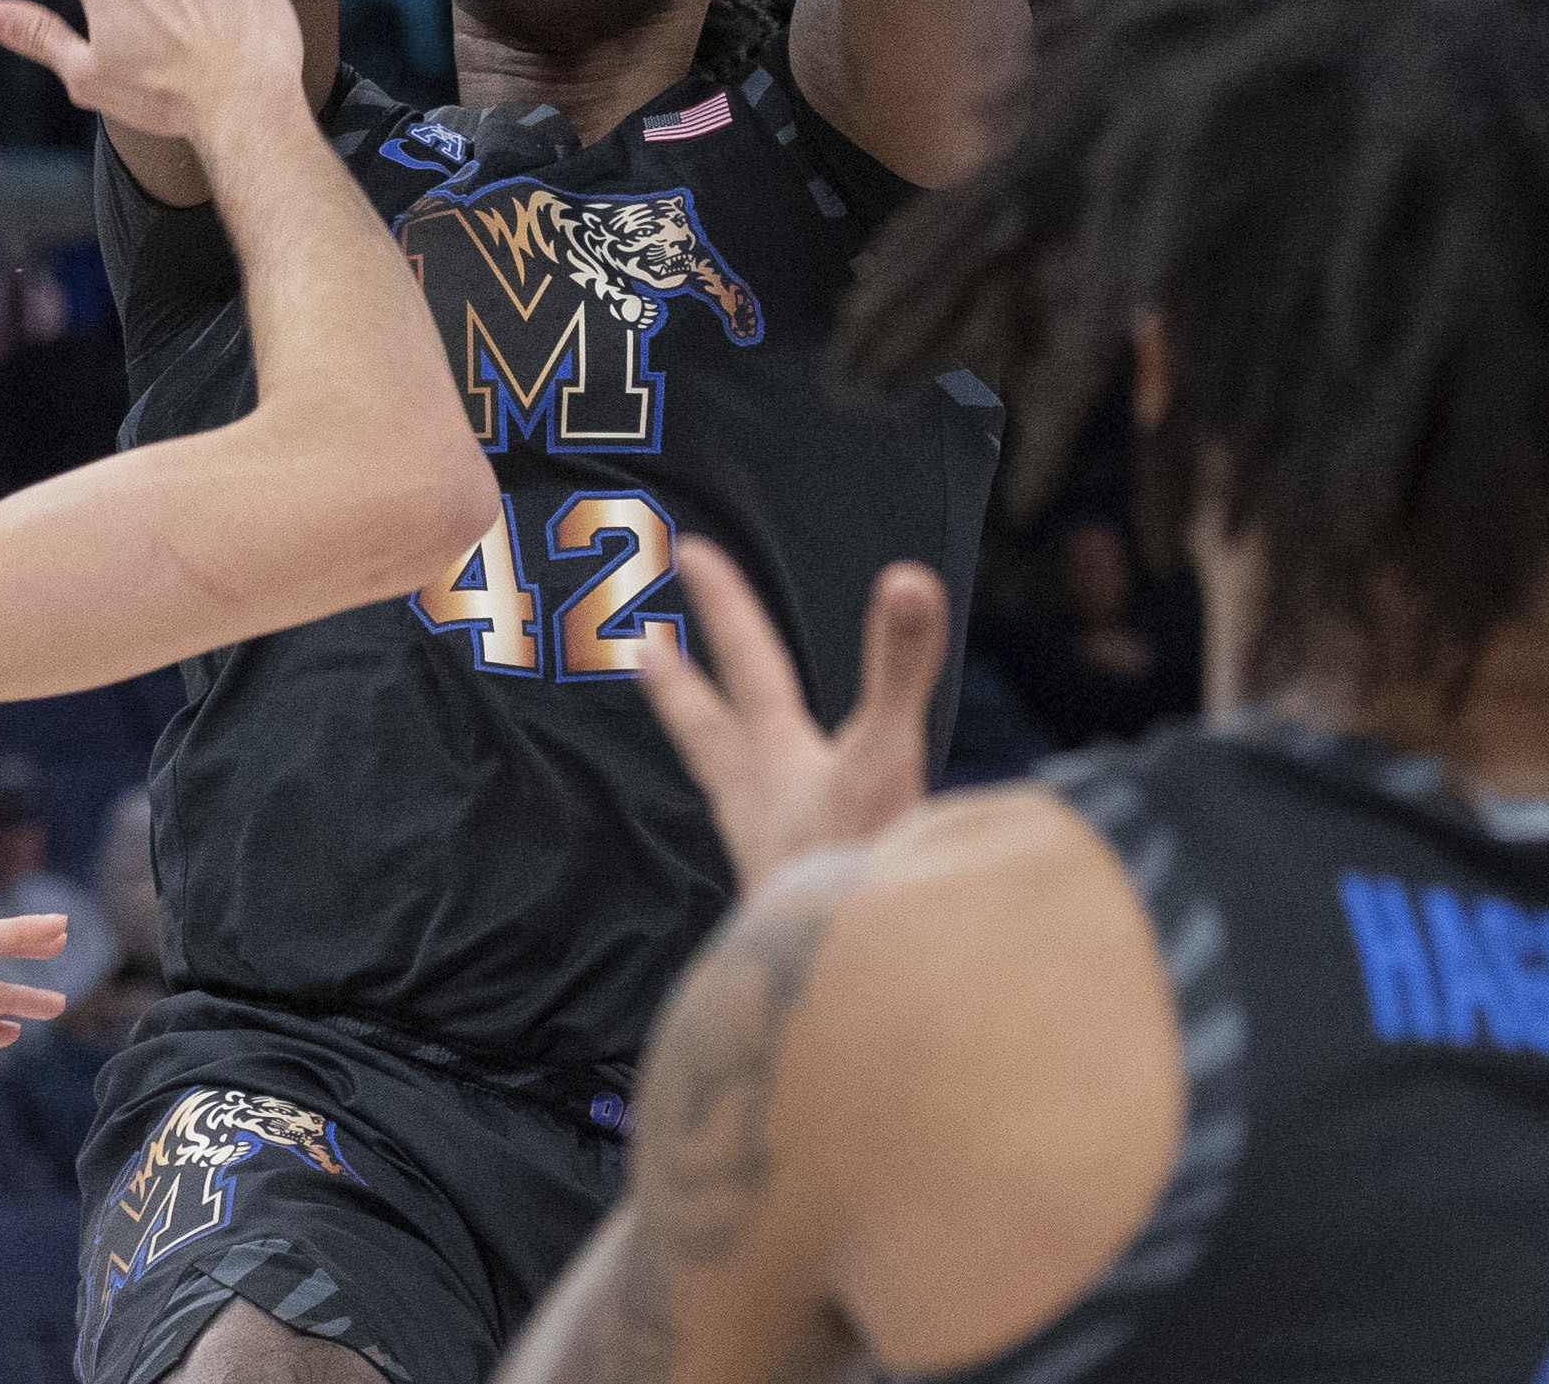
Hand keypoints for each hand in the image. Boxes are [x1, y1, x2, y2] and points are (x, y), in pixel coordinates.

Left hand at [641, 535, 949, 890]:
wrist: (843, 997)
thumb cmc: (857, 873)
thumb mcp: (887, 755)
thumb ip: (899, 667)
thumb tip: (907, 578)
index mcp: (777, 761)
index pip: (749, 664)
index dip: (725, 604)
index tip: (689, 552)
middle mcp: (759, 808)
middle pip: (708, 732)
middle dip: (681, 687)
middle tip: (641, 649)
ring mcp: (769, 863)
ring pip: (731, 795)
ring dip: (721, 763)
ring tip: (719, 754)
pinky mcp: (785, 913)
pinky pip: (766, 856)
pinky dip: (767, 839)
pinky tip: (782, 852)